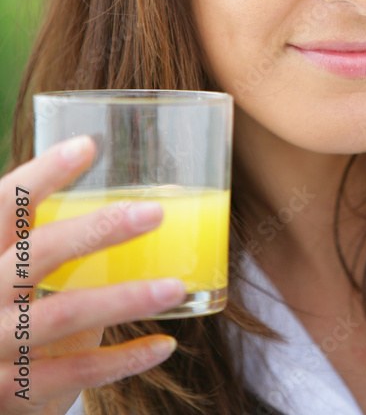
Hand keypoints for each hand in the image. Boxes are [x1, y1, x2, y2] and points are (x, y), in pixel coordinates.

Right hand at [0, 135, 186, 413]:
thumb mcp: (6, 263)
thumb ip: (41, 236)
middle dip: (100, 229)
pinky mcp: (12, 390)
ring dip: (126, 298)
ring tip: (176, 286)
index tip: (88, 145)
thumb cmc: (1, 305)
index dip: (42, 174)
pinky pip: (75, 372)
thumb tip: (120, 187)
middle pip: (40, 252)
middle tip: (156, 213)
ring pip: (66, 314)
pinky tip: (164, 345)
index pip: (4, 203)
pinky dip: (123, 359)